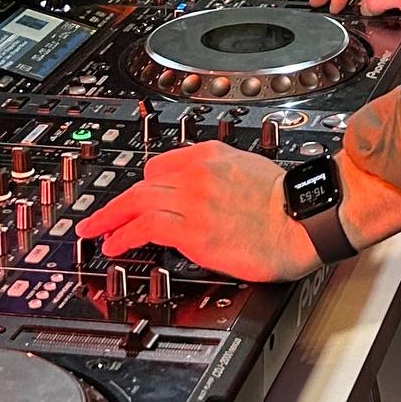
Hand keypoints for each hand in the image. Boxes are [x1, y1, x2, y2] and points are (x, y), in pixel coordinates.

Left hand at [79, 141, 320, 283]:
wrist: (304, 220)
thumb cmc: (288, 204)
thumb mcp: (249, 169)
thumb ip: (219, 176)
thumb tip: (202, 197)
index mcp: (211, 155)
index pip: (160, 165)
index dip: (143, 187)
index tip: (133, 200)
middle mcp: (197, 173)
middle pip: (141, 184)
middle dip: (113, 204)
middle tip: (95, 218)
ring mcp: (193, 200)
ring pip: (136, 203)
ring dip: (110, 220)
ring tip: (96, 234)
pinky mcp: (192, 229)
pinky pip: (145, 228)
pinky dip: (124, 237)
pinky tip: (116, 246)